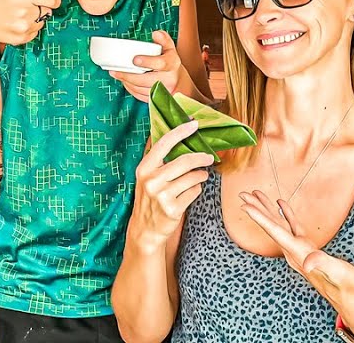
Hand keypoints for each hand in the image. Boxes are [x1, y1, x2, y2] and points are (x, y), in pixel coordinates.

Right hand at [0, 0, 60, 46]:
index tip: (51, 0)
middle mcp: (26, 10)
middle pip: (48, 11)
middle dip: (40, 9)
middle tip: (26, 8)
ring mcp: (24, 26)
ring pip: (41, 23)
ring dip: (34, 20)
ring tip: (17, 17)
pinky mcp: (21, 38)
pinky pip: (34, 33)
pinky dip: (28, 29)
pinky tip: (14, 25)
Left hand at [110, 30, 188, 101]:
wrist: (178, 82)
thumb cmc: (169, 63)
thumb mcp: (169, 49)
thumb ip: (163, 40)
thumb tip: (156, 33)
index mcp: (172, 64)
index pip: (161, 63)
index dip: (148, 61)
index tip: (135, 59)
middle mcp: (169, 79)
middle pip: (146, 80)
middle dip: (129, 76)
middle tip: (115, 71)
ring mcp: (162, 91)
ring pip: (141, 89)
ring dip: (127, 82)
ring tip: (116, 74)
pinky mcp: (155, 99)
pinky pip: (140, 95)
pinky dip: (130, 88)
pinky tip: (124, 81)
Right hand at [128, 120, 214, 251]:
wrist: (145, 228)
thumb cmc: (149, 198)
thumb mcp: (146, 176)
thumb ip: (158, 159)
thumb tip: (175, 135)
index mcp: (144, 168)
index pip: (163, 143)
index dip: (180, 132)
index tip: (194, 124)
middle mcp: (151, 180)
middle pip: (184, 161)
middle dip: (201, 157)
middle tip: (209, 157)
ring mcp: (162, 196)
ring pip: (192, 177)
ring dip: (200, 176)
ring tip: (199, 176)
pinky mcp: (173, 209)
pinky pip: (194, 192)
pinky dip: (197, 190)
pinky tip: (191, 191)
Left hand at [239, 191, 353, 341]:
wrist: (350, 299)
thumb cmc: (347, 286)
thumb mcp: (340, 273)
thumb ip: (324, 264)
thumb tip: (309, 261)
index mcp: (299, 253)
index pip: (275, 232)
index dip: (260, 218)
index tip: (244, 206)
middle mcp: (294, 251)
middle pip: (271, 227)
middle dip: (257, 210)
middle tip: (242, 195)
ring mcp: (299, 250)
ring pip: (279, 225)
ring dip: (267, 209)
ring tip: (256, 194)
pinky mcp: (307, 249)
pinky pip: (292, 227)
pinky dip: (286, 214)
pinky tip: (281, 204)